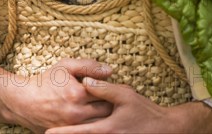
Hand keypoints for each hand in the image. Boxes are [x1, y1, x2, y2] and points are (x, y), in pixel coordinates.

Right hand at [4, 58, 112, 132]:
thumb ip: (89, 66)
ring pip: (99, 125)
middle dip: (111, 105)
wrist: (23, 101)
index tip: (116, 88)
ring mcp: (71, 127)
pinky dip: (93, 126)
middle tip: (114, 99)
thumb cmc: (46, 81)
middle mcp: (76, 114)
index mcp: (78, 94)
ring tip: (105, 109)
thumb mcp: (66, 66)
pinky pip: (86, 132)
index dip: (113, 90)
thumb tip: (110, 70)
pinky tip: (93, 117)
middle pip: (106, 112)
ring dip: (104, 117)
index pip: (107, 94)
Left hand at [44, 78, 211, 133]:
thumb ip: (104, 88)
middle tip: (49, 133)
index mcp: (106, 128)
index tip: (47, 133)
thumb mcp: (125, 95)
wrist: (163, 129)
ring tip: (62, 132)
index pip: (79, 132)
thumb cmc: (144, 111)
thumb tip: (86, 82)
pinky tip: (86, 131)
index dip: (62, 133)